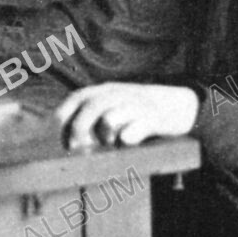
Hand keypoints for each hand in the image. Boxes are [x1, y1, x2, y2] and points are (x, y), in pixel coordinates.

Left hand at [56, 82, 198, 150]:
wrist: (181, 105)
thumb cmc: (141, 110)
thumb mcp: (118, 103)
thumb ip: (96, 114)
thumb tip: (68, 136)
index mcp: (108, 90)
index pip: (79, 97)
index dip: (64, 113)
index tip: (56, 131)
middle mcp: (120, 94)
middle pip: (92, 106)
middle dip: (79, 127)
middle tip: (75, 146)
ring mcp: (137, 106)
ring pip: (110, 116)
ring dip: (103, 133)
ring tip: (107, 143)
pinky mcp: (153, 119)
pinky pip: (136, 128)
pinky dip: (127, 136)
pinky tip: (126, 142)